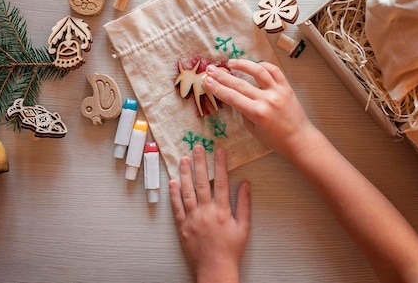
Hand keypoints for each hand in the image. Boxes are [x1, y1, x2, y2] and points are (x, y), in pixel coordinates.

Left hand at [169, 145, 250, 282]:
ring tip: (183, 159)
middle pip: (202, 183)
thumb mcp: (244, 227)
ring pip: (187, 192)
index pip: (222, 182)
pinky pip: (177, 207)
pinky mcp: (182, 226)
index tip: (219, 150)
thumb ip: (244, 204)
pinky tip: (172, 181)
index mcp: (222, 211)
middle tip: (197, 147)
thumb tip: (246, 184)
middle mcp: (206, 212)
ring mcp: (192, 219)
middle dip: (200, 163)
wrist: (215, 269)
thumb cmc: (231, 249)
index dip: (220, 165)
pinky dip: (174, 194)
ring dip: (184, 174)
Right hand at [203, 59, 315, 158]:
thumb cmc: (274, 139)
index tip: (206, 80)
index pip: (232, 97)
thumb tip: (236, 97)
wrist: (299, 139)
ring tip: (230, 63)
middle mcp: (267, 99)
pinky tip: (253, 65)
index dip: (217, 88)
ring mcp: (278, 91)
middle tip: (210, 69)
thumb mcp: (253, 129)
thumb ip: (243, 112)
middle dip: (222, 76)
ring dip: (242, 64)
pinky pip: (274, 71)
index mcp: (257, 113)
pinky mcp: (287, 87)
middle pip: (240, 83)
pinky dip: (263, 65)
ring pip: (258, 71)